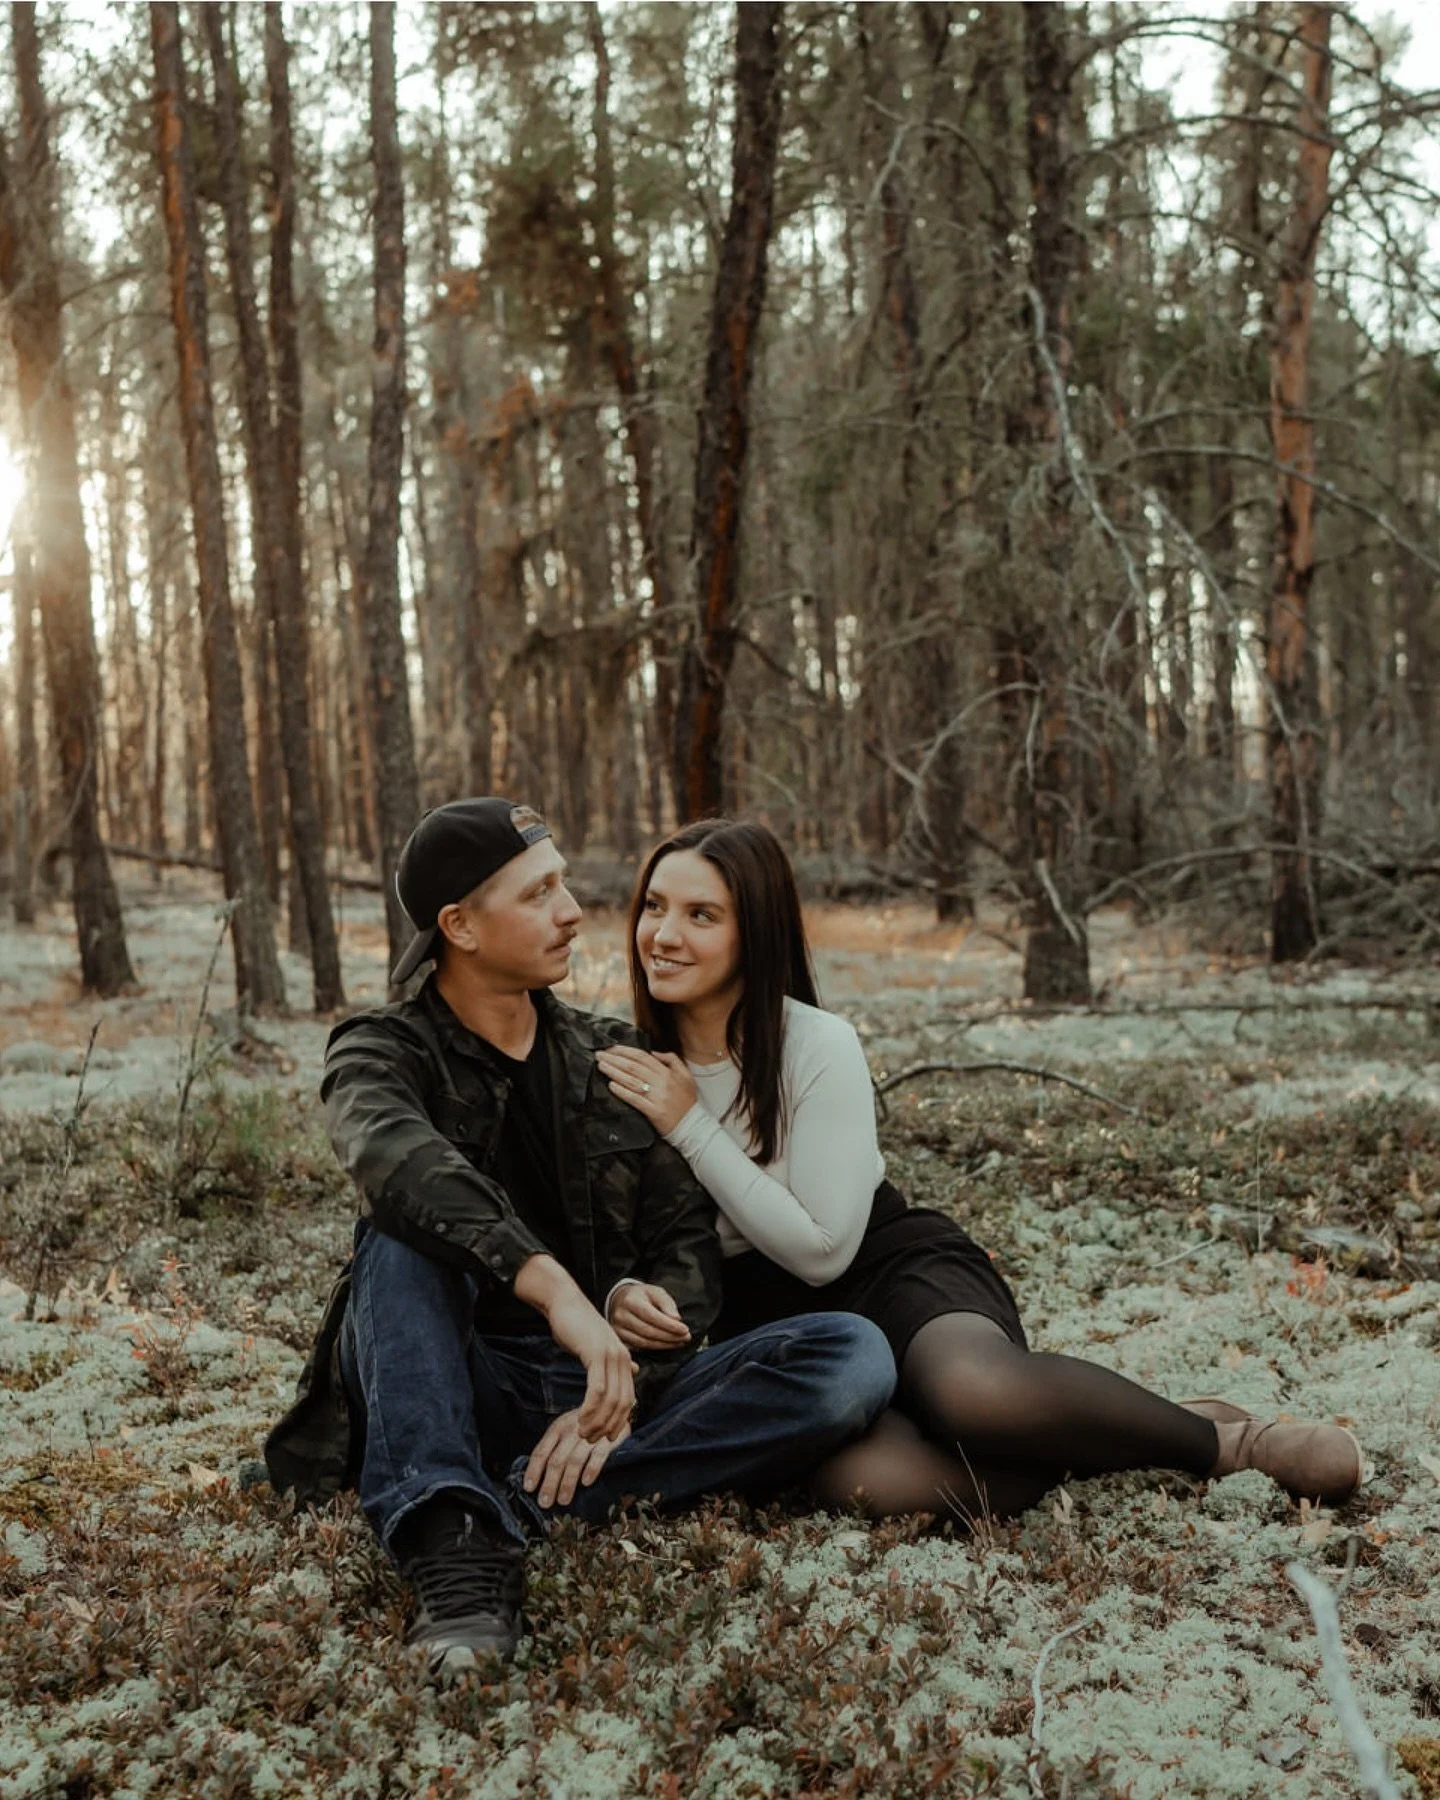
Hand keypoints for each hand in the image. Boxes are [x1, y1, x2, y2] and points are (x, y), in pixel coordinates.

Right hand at [518, 1264, 637, 1440]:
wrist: (564, 1303)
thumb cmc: (578, 1327)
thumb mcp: (599, 1346)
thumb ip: (614, 1362)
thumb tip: (633, 1371)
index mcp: (624, 1360)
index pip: (629, 1399)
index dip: (620, 1421)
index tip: (606, 1438)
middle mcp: (622, 1358)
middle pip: (623, 1403)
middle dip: (608, 1426)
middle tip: (591, 1439)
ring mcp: (611, 1355)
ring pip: (611, 1399)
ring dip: (597, 1421)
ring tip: (583, 1433)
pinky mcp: (596, 1353)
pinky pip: (597, 1389)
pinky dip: (590, 1408)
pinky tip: (580, 1418)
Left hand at [523, 1409, 629, 1508]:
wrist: (612, 1406)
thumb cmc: (585, 1423)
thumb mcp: (565, 1428)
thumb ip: (553, 1447)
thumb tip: (539, 1474)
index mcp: (557, 1429)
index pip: (541, 1452)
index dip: (533, 1471)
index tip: (529, 1488)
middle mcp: (571, 1431)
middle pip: (556, 1460)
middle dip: (549, 1483)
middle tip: (545, 1502)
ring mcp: (589, 1434)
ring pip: (575, 1460)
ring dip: (568, 1482)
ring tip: (563, 1500)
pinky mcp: (607, 1438)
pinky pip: (598, 1455)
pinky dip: (591, 1469)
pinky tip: (586, 1482)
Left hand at [595, 1046, 697, 1134]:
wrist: (692, 1125)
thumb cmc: (687, 1102)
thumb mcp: (686, 1075)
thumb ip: (672, 1060)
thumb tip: (654, 1052)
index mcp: (668, 1073)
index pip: (643, 1057)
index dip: (625, 1051)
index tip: (611, 1048)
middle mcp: (662, 1083)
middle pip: (633, 1067)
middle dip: (614, 1059)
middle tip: (599, 1055)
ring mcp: (657, 1097)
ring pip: (631, 1081)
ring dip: (614, 1072)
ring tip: (602, 1066)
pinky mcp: (653, 1111)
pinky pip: (635, 1099)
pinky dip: (622, 1091)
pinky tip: (611, 1086)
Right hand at [609, 1281, 691, 1351]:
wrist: (621, 1300)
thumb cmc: (642, 1296)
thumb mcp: (656, 1292)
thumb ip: (667, 1304)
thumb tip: (676, 1319)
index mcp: (631, 1301)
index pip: (653, 1316)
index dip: (670, 1325)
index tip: (685, 1329)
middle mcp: (621, 1316)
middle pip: (649, 1331)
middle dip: (670, 1336)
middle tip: (686, 1337)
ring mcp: (618, 1330)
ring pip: (644, 1342)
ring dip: (664, 1345)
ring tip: (679, 1342)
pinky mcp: (619, 1340)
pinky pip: (639, 1348)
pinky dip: (655, 1348)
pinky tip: (666, 1345)